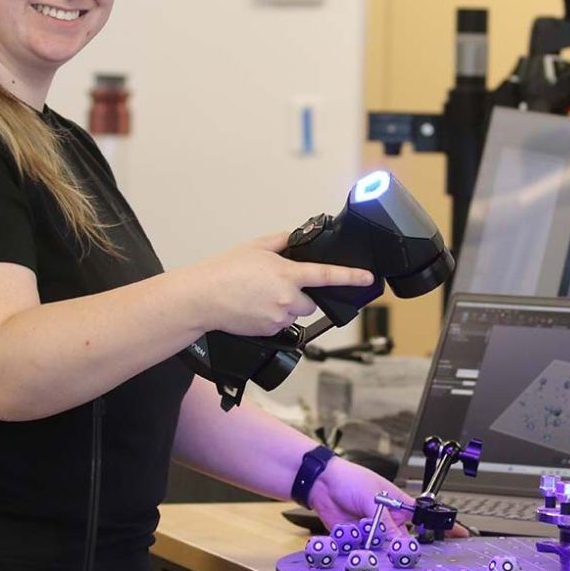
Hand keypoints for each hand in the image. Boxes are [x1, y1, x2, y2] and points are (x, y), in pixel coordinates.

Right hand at [190, 232, 372, 336]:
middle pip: (311, 301)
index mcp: (287, 274)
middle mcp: (287, 299)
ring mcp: (278, 318)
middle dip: (302, 294)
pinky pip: (280, 324)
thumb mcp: (255, 246)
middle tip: (278, 285)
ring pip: (295, 314)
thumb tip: (295, 239)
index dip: (351, 277)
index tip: (367, 278)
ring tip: (260, 296)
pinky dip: (273, 316)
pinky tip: (254, 307)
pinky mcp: (268, 332)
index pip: (327, 275)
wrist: (202, 298)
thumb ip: (281, 241)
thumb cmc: (223, 271)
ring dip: (286, 306)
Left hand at [308, 455, 468, 538]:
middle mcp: (389, 520)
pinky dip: (362, 551)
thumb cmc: (351, 479)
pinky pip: (366, 551)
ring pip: (384, 550)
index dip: (443, 528)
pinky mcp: (358, 539)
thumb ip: (385, 523)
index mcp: (400, 505)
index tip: (461, 536)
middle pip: (404, 542)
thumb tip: (398, 543)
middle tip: (399, 551)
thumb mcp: (373, 498)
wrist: (321, 483)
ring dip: (379, 550)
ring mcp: (374, 531)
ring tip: (369, 539)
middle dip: (403, 549)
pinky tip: (356, 543)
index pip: (426, 518)